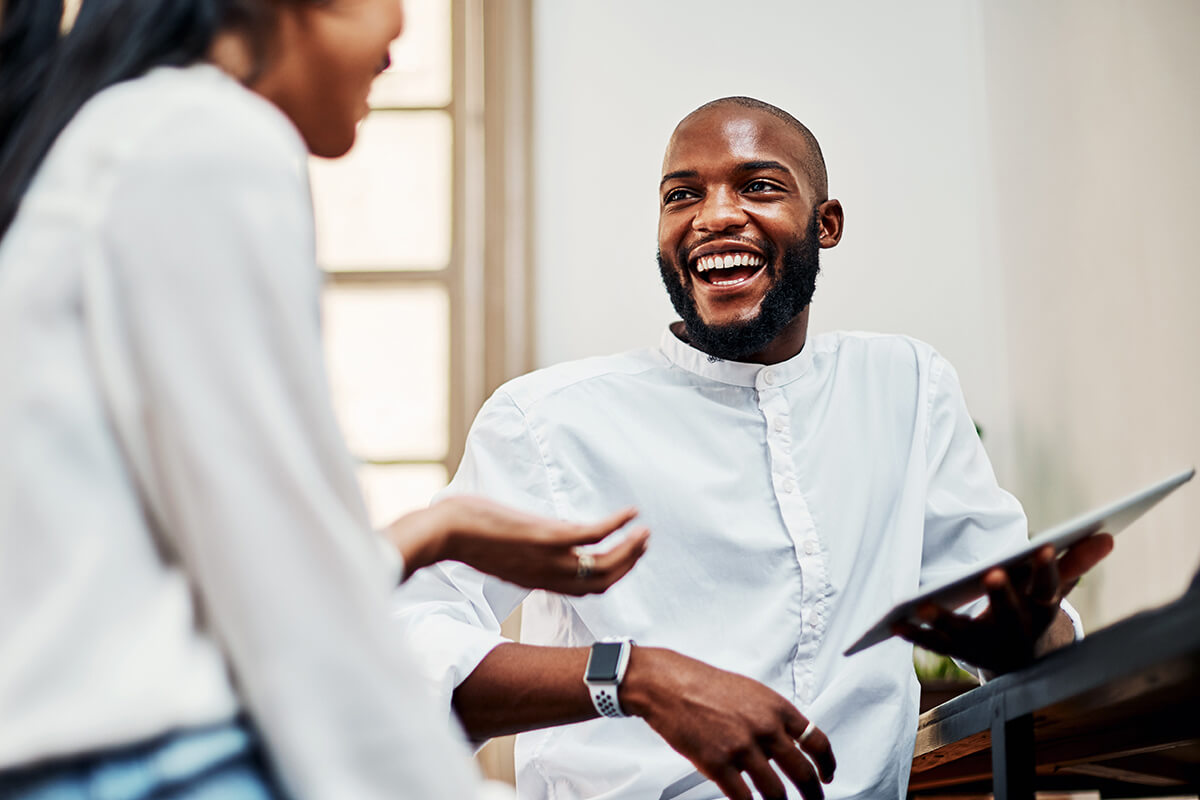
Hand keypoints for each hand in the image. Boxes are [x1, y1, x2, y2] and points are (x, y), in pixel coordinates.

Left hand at [386, 496, 648, 595]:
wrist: (444, 532)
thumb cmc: (465, 537)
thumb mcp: (501, 552)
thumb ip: (524, 552)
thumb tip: (534, 537)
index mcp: (538, 581)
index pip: (586, 590)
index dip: (611, 578)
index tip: (626, 560)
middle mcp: (548, 576)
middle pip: (602, 581)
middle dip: (628, 563)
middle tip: (643, 543)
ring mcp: (549, 559)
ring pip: (603, 564)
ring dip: (630, 548)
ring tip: (645, 532)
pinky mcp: (547, 538)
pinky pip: (592, 536)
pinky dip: (615, 525)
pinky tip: (630, 512)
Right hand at [620, 647, 835, 799]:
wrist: (670, 685)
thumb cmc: (704, 684)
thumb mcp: (750, 691)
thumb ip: (771, 716)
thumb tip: (785, 741)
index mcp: (776, 707)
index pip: (816, 741)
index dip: (827, 763)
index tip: (827, 774)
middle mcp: (765, 728)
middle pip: (802, 772)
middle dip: (812, 793)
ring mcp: (743, 748)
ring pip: (776, 792)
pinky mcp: (719, 764)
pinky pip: (744, 799)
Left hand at [895, 533, 1113, 673]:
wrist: (1020, 663)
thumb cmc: (1034, 611)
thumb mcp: (1054, 589)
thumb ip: (1074, 562)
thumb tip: (1107, 536)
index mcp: (1040, 611)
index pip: (1049, 588)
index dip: (1049, 568)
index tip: (1045, 544)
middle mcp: (1014, 630)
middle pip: (1009, 611)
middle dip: (1003, 593)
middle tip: (992, 572)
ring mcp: (985, 644)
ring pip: (964, 632)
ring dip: (944, 619)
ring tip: (923, 603)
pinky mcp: (958, 650)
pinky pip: (934, 644)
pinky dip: (915, 634)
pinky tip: (894, 622)